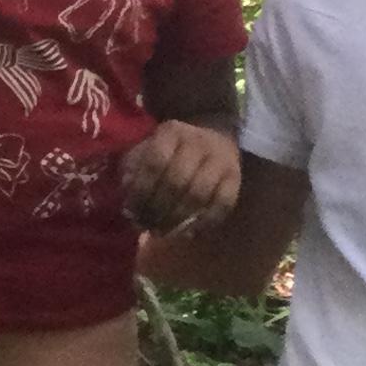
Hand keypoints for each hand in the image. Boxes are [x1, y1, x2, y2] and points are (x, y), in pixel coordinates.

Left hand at [121, 118, 238, 232]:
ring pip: (199, 195)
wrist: (212, 134)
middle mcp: (198, 142)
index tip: (131, 212)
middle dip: (159, 209)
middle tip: (148, 226)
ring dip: (179, 220)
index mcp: (171, 132)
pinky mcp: (236, 177)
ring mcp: (221, 159)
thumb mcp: (146, 150)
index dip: (141, 192)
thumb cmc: (170, 149)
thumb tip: (129, 200)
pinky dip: (205, 222)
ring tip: (164, 233)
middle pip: (177, 182)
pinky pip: (222, 204)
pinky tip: (189, 232)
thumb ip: (133, 171)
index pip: (154, 163)